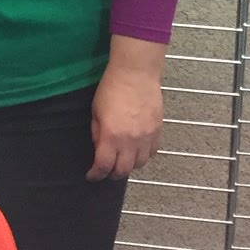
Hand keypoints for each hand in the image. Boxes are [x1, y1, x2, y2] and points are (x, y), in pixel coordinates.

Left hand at [88, 51, 163, 180]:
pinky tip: (137, 151)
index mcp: (111, 136)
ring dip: (129, 166)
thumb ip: (97, 133)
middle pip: (123, 170)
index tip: (92, 175)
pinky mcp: (158, 131)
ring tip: (122, 161)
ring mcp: (146, 137)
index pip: (104, 165)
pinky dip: (143, 156)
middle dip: (112, 174)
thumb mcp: (96, 112)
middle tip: (106, 171)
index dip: (96, 174)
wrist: (135, 74)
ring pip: (139, 164)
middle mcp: (130, 141)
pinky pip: (152, 153)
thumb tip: (99, 148)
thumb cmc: (112, 88)